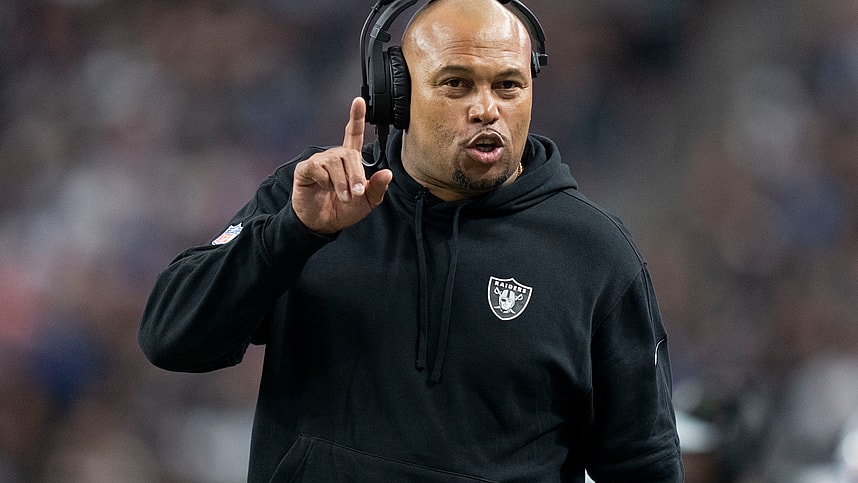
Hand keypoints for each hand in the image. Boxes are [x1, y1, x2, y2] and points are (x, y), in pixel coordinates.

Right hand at [292, 97, 392, 234]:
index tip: (360, 100)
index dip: (356, 117)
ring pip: (334, 162)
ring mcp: (319, 162)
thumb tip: (387, 173)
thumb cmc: (344, 209)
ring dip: (342, 182)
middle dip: (356, 175)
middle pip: (349, 154)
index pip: (353, 134)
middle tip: (357, 193)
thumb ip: (377, 188)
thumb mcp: (367, 202)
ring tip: (342, 196)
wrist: (323, 224)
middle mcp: (334, 156)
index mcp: (350, 160)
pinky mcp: (305, 169)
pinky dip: (324, 181)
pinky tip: (323, 188)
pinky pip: (317, 168)